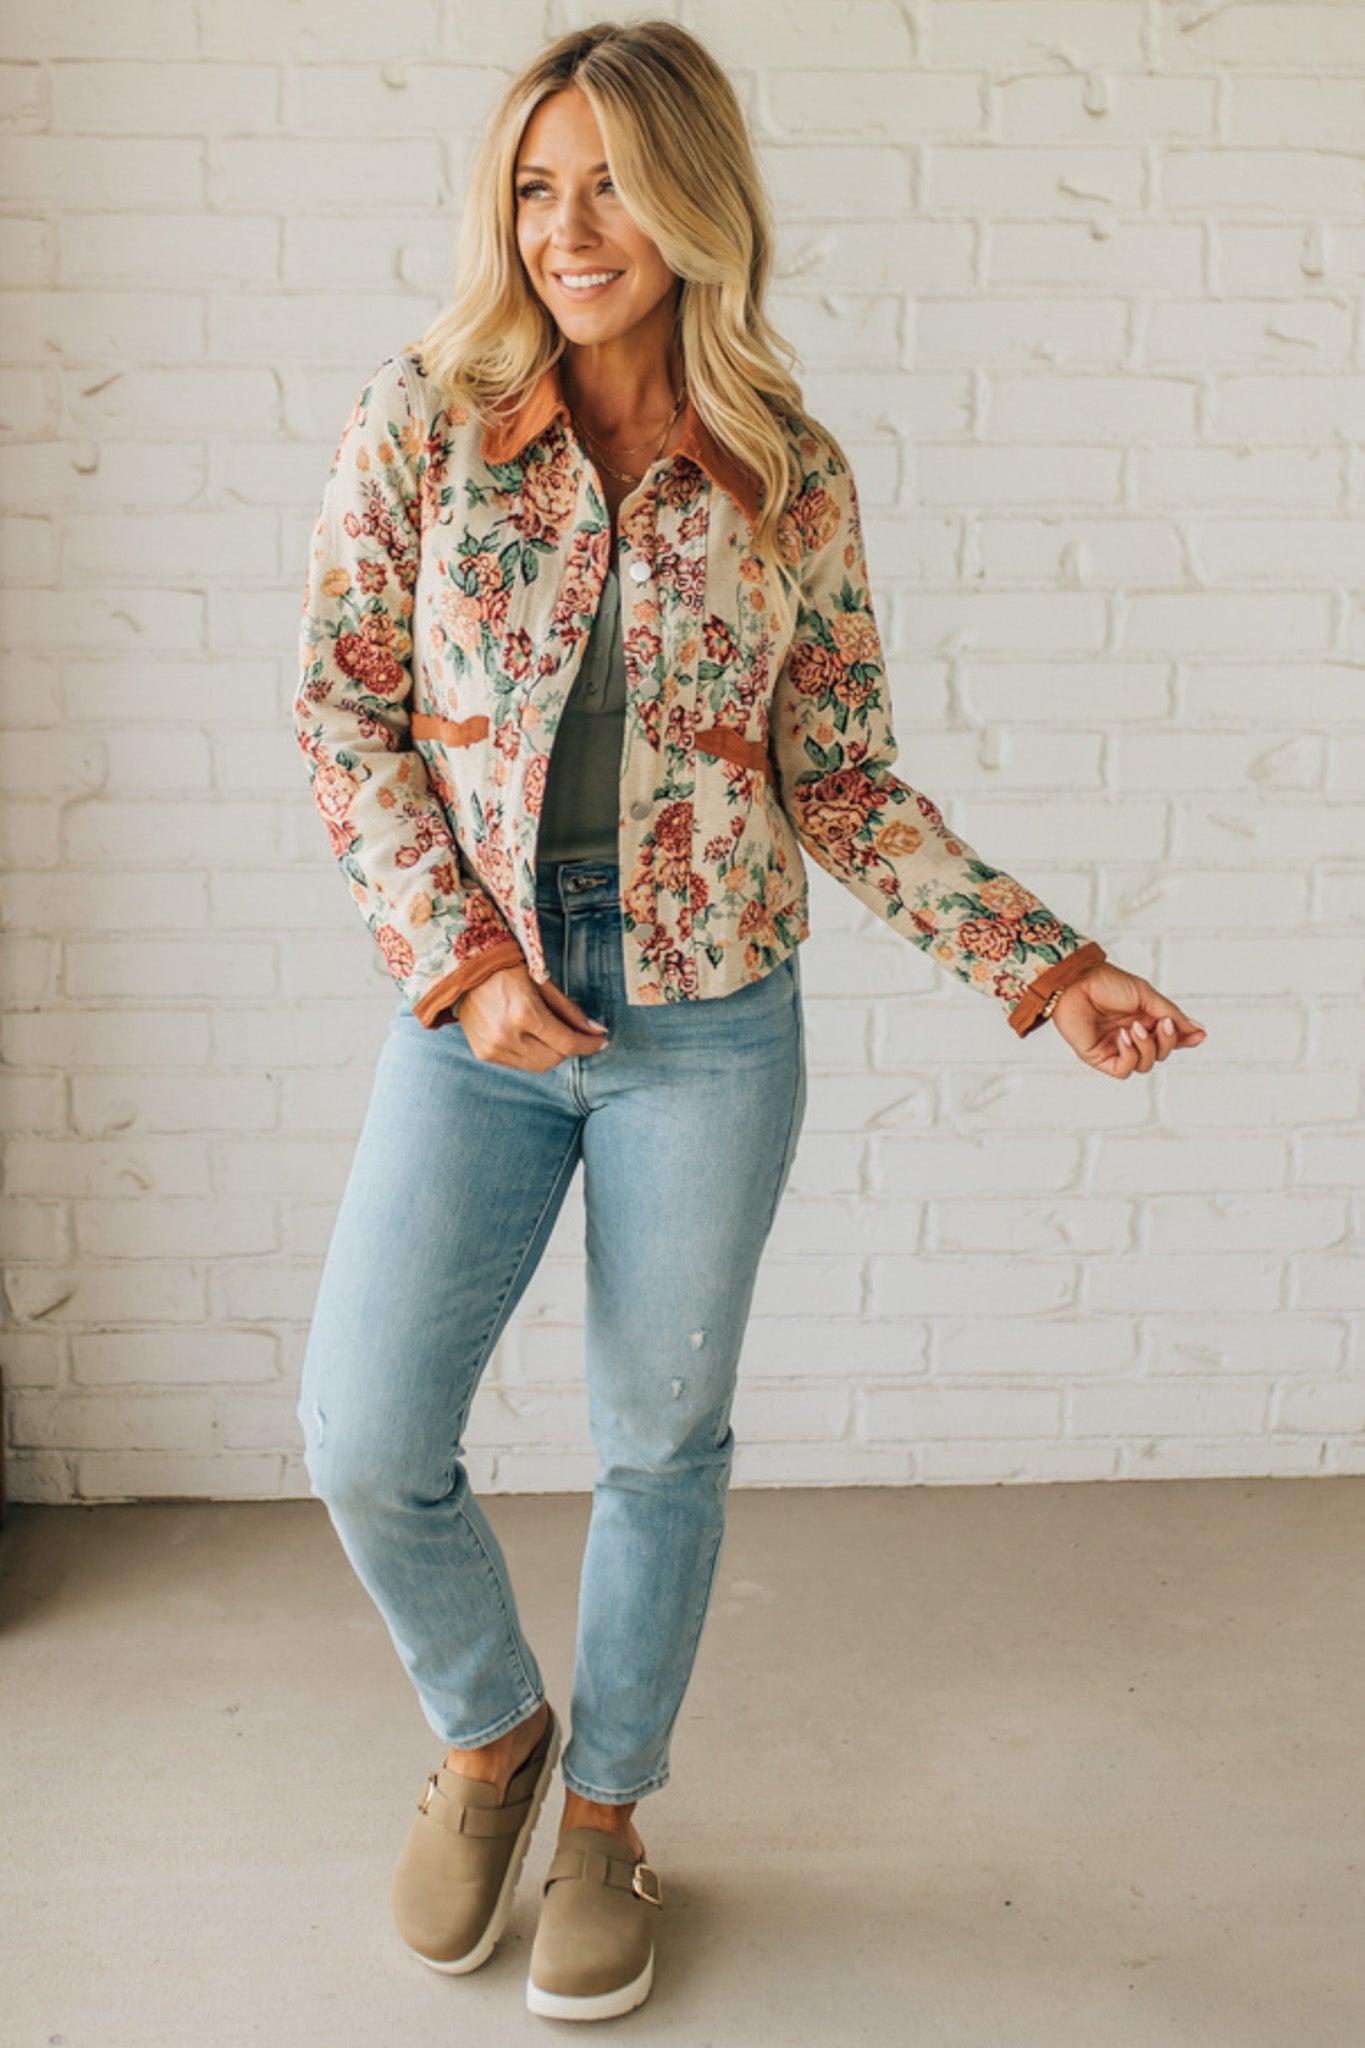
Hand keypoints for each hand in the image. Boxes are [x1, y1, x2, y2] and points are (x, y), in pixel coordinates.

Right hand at [453, 964, 609, 1069]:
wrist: (465, 973)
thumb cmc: (507, 971)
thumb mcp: (543, 984)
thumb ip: (571, 1011)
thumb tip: (597, 1031)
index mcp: (523, 1013)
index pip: (566, 1042)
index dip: (588, 1045)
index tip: (601, 1041)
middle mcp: (506, 1035)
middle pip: (554, 1059)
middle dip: (568, 1048)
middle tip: (572, 1033)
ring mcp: (492, 1048)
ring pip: (537, 1066)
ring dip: (550, 1053)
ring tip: (547, 1032)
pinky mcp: (484, 1054)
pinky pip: (519, 1064)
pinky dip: (531, 1054)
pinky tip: (527, 1035)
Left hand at [1050, 962, 1206, 1078]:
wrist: (1076, 982)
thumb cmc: (1107, 983)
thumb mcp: (1146, 996)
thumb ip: (1172, 1015)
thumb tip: (1199, 1031)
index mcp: (1144, 1019)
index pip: (1169, 1038)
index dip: (1184, 1040)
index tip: (1198, 1036)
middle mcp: (1132, 1035)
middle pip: (1161, 1054)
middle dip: (1166, 1042)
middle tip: (1161, 1024)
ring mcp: (1116, 1048)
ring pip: (1145, 1065)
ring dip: (1146, 1047)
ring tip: (1134, 1027)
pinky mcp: (1100, 1058)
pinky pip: (1124, 1071)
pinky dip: (1129, 1056)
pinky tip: (1122, 1037)